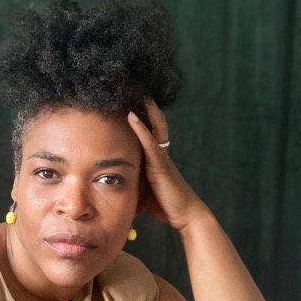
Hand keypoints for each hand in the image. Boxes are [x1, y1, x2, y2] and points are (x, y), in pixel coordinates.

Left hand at [128, 101, 207, 230]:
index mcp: (155, 158)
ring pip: (152, 127)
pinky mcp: (160, 165)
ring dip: (142, 108)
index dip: (141, 115)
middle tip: (132, 85)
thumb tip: (115, 185)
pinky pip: (150, 143)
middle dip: (144, 104)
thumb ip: (134, 182)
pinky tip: (131, 115)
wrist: (185, 215)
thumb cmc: (165, 205)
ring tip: (132, 90)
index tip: (128, 100)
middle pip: (152, 122)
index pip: (148, 131)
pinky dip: (140, 128)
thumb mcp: (144, 190)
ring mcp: (160, 157)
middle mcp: (159, 153)